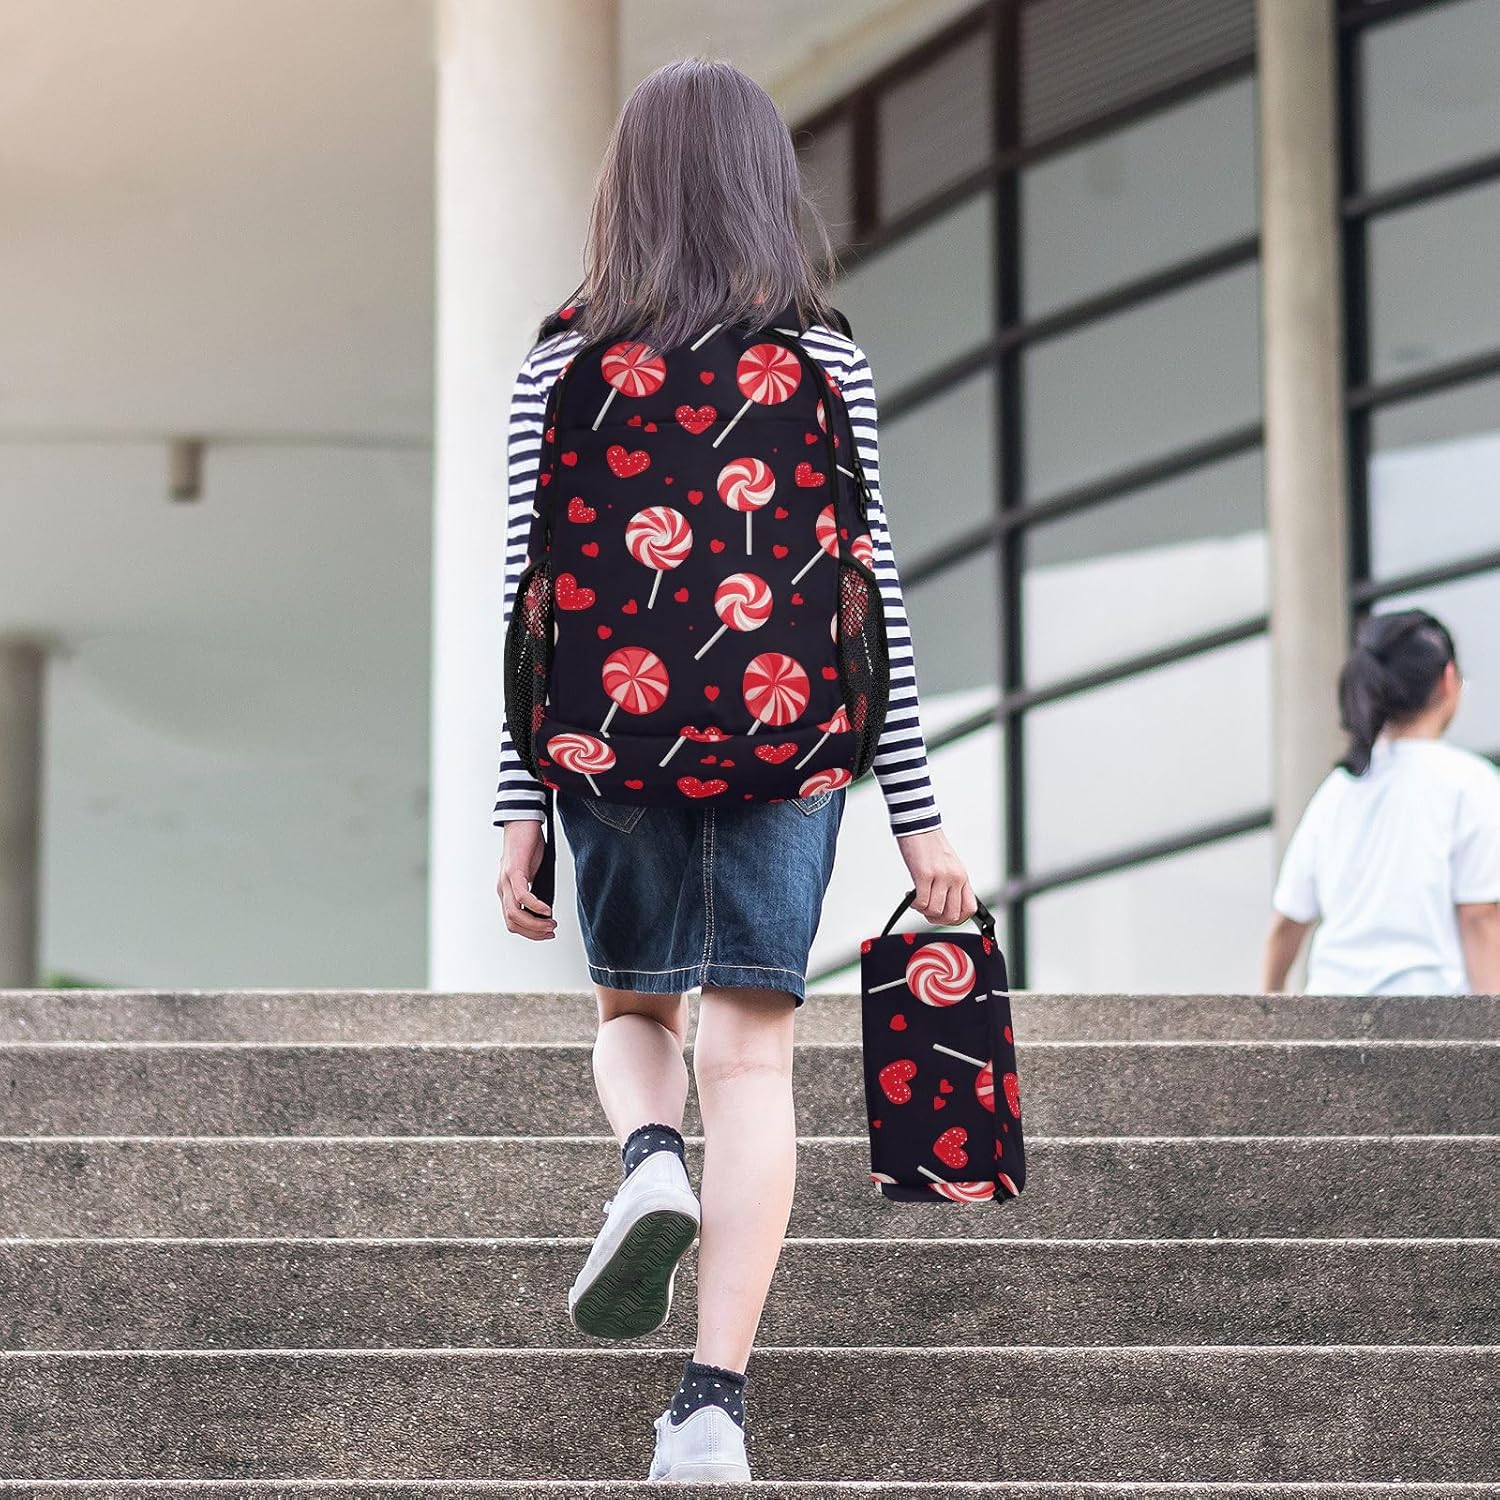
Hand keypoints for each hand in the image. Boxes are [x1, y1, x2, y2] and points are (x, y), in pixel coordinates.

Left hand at [498, 820, 555, 940]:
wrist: (522, 821)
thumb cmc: (528, 845)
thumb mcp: (532, 873)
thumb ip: (536, 890)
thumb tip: (547, 910)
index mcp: (507, 891)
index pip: (512, 921)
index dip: (529, 932)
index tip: (546, 933)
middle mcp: (503, 888)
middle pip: (512, 922)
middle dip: (533, 932)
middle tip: (550, 932)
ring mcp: (506, 880)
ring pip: (514, 913)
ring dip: (534, 923)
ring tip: (550, 924)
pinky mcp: (514, 871)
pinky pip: (522, 895)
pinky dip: (535, 906)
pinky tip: (547, 909)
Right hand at [897, 827, 975, 925]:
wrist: (919, 826)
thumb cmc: (931, 846)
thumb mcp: (949, 866)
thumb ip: (951, 885)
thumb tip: (944, 907)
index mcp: (962, 877)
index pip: (969, 909)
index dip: (956, 919)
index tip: (943, 916)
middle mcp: (955, 878)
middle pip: (952, 915)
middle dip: (937, 919)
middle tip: (927, 911)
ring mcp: (941, 876)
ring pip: (935, 911)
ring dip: (923, 911)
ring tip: (917, 900)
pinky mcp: (924, 874)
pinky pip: (922, 902)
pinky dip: (914, 904)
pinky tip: (911, 896)